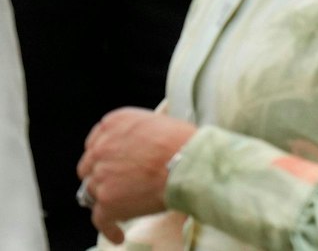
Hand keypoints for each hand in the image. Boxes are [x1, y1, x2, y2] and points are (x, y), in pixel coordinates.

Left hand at [77, 108, 196, 243]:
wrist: (190, 164)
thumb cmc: (184, 142)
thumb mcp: (157, 121)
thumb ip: (137, 132)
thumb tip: (139, 146)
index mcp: (113, 124)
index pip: (95, 141)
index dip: (104, 154)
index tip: (110, 161)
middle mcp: (101, 149)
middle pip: (89, 167)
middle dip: (101, 175)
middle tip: (118, 183)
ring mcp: (101, 177)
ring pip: (93, 192)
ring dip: (106, 199)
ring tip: (122, 206)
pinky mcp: (107, 202)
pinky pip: (100, 220)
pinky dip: (109, 228)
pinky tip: (118, 234)